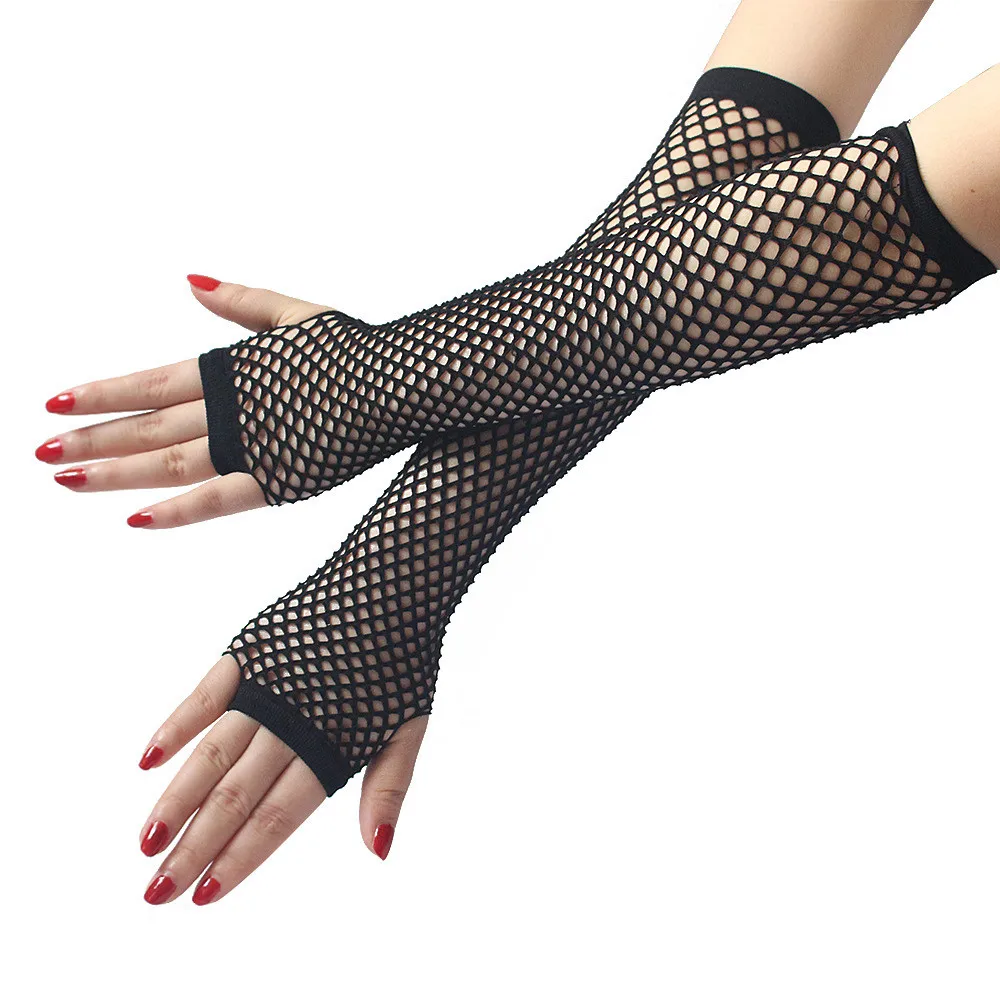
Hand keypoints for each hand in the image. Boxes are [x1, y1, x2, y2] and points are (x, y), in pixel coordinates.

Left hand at [36, 276, 330, 527]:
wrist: (403, 386)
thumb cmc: (356, 349)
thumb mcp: (295, 312)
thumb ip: (241, 301)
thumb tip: (189, 282)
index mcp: (232, 368)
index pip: (150, 384)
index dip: (102, 394)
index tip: (56, 404)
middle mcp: (231, 409)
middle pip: (146, 426)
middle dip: (91, 438)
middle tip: (42, 451)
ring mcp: (251, 447)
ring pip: (167, 463)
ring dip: (113, 472)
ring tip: (64, 480)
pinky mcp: (279, 482)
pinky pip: (216, 502)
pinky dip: (174, 512)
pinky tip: (134, 519)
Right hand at [137, 655, 426, 904]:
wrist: (393, 580)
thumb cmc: (405, 658)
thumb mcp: (410, 724)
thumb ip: (389, 786)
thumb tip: (378, 853)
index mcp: (332, 746)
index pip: (275, 817)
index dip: (239, 858)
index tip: (204, 896)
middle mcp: (292, 721)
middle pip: (234, 796)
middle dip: (194, 847)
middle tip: (155, 892)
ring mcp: (267, 685)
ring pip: (211, 753)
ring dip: (176, 799)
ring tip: (145, 843)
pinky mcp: (250, 651)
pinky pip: (204, 694)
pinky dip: (175, 726)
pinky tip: (147, 761)